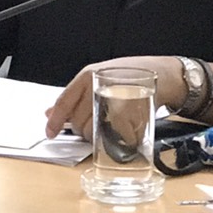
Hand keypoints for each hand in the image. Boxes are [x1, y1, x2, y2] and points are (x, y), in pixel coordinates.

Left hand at [45, 55, 179, 139]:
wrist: (162, 74)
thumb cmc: (128, 77)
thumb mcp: (98, 80)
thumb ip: (75, 97)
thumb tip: (50, 114)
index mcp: (88, 76)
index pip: (64, 101)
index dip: (55, 120)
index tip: (50, 133)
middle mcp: (97, 86)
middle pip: (78, 121)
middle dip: (82, 129)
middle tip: (96, 125)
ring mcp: (112, 100)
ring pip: (92, 130)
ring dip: (97, 136)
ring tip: (109, 126)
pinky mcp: (128, 113)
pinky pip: (112, 135)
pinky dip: (115, 138)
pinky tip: (121, 130)